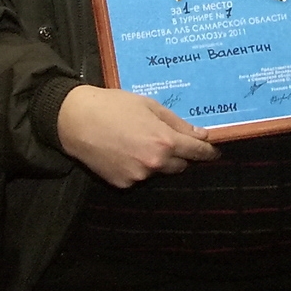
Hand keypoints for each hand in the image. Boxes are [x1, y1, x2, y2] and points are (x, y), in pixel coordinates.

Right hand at [57, 84, 218, 187]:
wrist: (76, 120)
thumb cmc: (114, 106)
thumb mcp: (149, 106)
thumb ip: (177, 123)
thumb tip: (201, 135)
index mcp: (164, 141)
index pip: (197, 152)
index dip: (207, 153)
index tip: (213, 153)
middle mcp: (155, 163)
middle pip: (180, 166)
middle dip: (178, 154)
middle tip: (164, 139)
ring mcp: (138, 177)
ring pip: (158, 171)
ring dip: (156, 161)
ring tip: (136, 142)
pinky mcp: (123, 184)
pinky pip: (139, 177)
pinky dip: (137, 167)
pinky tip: (123, 152)